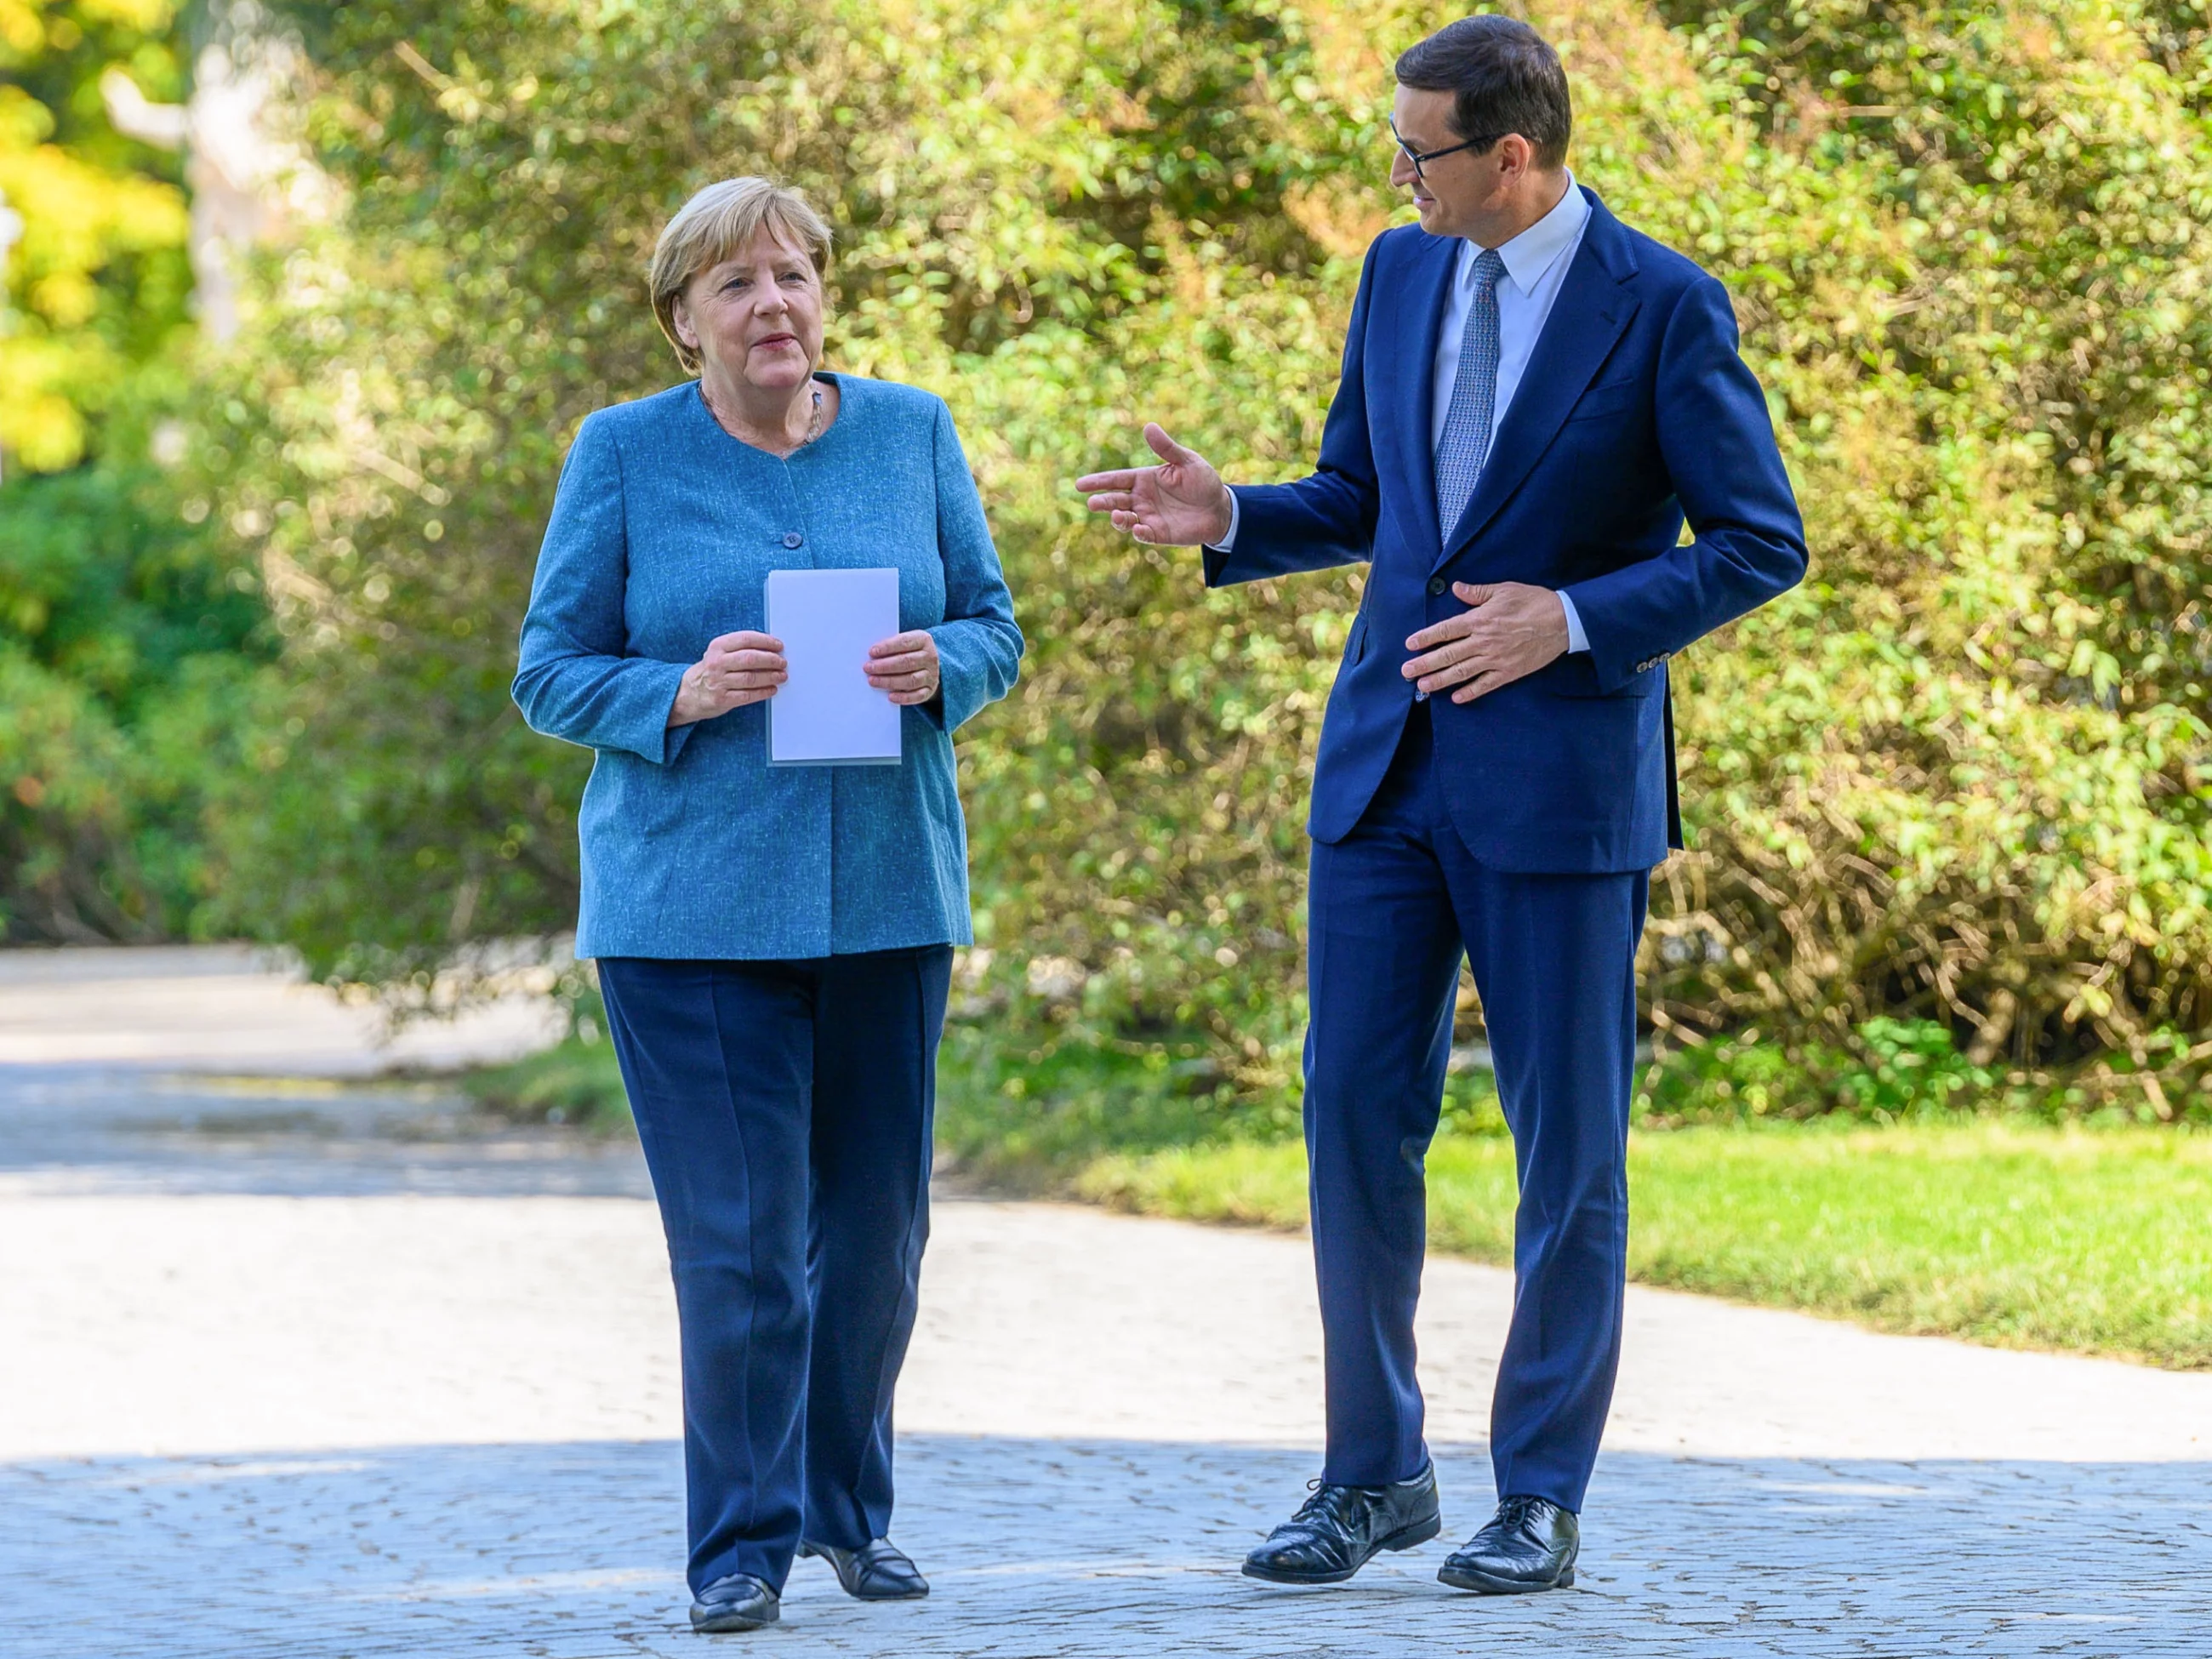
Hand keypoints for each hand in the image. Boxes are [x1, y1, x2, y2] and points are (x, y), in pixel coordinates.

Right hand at [669, 631, 785, 726]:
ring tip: (781, 676)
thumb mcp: (718, 653)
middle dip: (771, 660)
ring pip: (751, 678)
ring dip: (770, 677)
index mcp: (717, 647)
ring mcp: (719, 682)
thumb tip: (770, 648)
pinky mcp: (722, 699)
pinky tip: (772, 689)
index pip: (745, 639)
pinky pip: (748, 696)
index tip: (778, 645)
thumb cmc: (709, 671)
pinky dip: (763, 692)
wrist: (687, 694)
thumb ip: (739, 649)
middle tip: (782, 662)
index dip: (765, 641)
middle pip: (750, 659)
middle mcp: (717, 663)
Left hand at [865, 629, 940, 706]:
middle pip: (907, 662)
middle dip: (885, 665)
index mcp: (923, 640)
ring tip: (873, 681)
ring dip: (890, 681)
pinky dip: (904, 697)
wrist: (928, 666)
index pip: (905, 642)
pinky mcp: (929, 690)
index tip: (872, 652)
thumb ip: (891, 646)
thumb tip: (871, 655)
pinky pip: (918, 696)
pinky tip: (890, 697)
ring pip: (911, 680)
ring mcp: (931, 675)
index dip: (888, 647)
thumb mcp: (904, 643)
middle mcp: (930, 657)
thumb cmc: (909, 652)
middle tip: (868, 668)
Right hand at [1074, 423, 1234, 545]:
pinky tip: (1138, 528)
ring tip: (1117, 515)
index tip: (1080, 484)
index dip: (1098, 481)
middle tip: (1092, 503)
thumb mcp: (1187, 461)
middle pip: (1115, 500)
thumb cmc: (1203, 481)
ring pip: (1124, 519)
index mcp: (1144, 479)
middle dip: (1102, 502)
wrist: (1220, 508)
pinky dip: (1138, 532)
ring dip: (1118, 519)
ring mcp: (1148, 517)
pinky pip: (1143, 534)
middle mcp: (1141, 498)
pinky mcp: (1158, 534)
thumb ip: (1167, 448)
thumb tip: (1148, 426)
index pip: (1116, 479)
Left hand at [1403, 582, 1569, 702]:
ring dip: (1440, 680)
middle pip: (1448, 654)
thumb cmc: (1533, 602)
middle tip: (1406, 671)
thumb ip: (1477, 593)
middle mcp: (1483, 641)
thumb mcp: (1503, 590)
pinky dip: (1470, 692)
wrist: (1563, 621)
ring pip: (1462, 671)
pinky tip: (1456, 698)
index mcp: (1479, 620)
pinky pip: (1486, 684)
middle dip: (1425, 663)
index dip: (1426, 637)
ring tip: (1423, 687)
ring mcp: (1495, 659)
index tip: (1410, 645)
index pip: (1446, 630)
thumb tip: (1456, 589)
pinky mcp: (1509, 672)